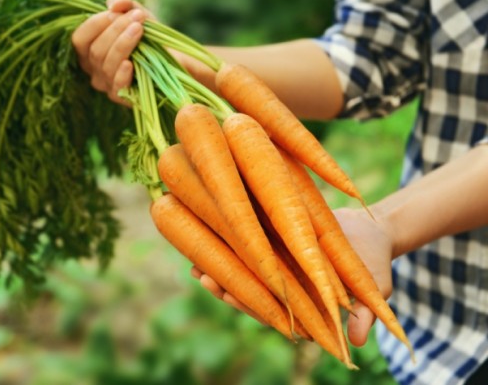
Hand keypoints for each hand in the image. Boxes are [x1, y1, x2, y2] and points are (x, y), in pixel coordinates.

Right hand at [71, 0, 147, 104]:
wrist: (174, 58)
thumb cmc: (148, 35)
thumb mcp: (134, 12)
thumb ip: (122, 1)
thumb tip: (117, 4)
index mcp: (89, 50)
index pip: (79, 39)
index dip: (95, 24)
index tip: (117, 11)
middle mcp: (94, 70)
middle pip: (95, 51)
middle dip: (115, 30)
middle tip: (138, 17)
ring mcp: (107, 85)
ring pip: (106, 65)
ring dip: (123, 44)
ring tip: (140, 29)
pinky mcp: (123, 98)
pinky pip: (117, 87)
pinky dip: (122, 74)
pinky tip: (131, 63)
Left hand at [190, 206, 394, 345]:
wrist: (367, 229)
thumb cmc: (372, 261)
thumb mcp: (374, 287)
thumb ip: (365, 314)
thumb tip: (357, 340)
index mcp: (303, 309)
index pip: (272, 312)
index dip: (249, 305)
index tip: (228, 294)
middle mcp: (285, 293)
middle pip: (251, 295)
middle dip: (225, 288)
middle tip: (205, 277)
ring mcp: (277, 273)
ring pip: (244, 275)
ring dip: (219, 270)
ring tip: (195, 264)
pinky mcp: (272, 249)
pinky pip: (248, 251)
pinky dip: (227, 246)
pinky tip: (204, 237)